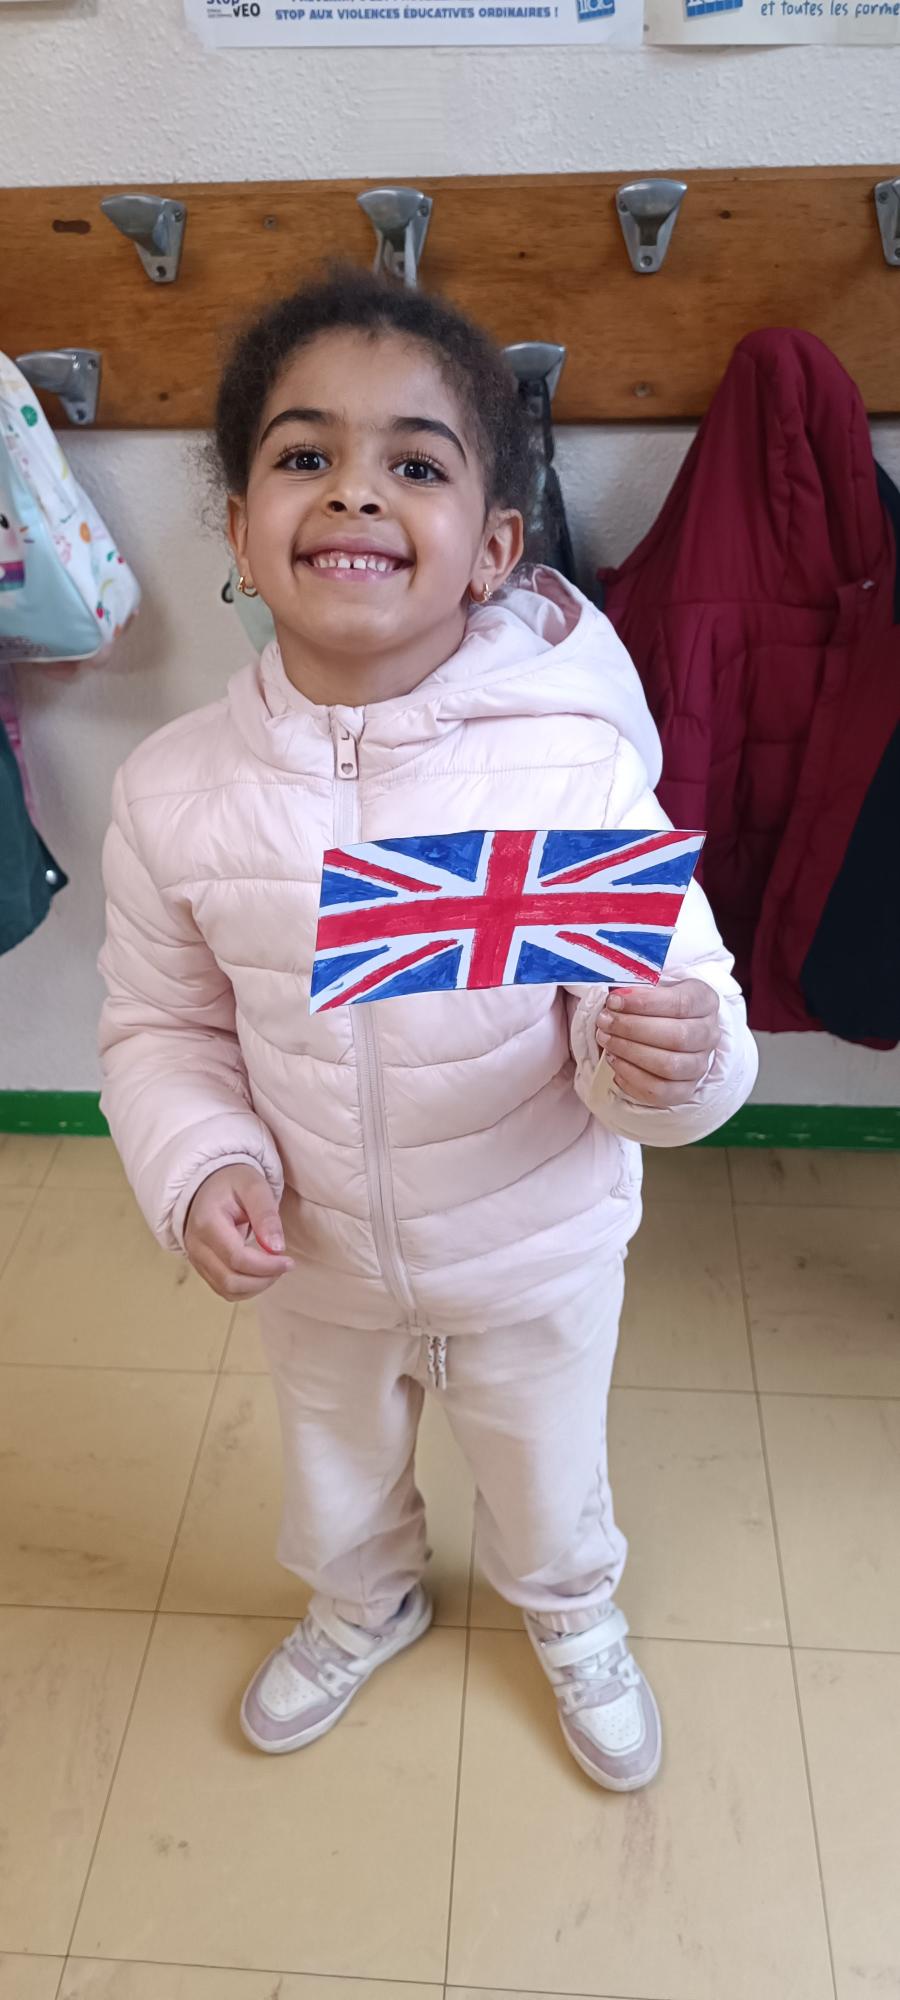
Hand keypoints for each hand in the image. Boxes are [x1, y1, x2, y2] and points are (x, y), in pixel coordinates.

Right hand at [184, 1165, 293, 1300]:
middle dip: (263, 1279)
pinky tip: (261, 1273)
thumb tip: (276, 1248)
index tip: (289, 1261)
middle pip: (230, 1279)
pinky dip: (246, 1288)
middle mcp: (196, 1245)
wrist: (209, 1184)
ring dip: (256, 1286)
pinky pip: (224, 1289)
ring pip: (227, 1290)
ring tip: (274, 1268)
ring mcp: (196, 1259)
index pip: (236, 1258)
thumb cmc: (233, 1182)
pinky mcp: (202, 1267)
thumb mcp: (253, 1186)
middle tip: (285, 1265)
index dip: (266, 1266)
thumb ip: (265, 1214)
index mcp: (207, 1223)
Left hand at [595, 979, 720, 1107]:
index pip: (681, 1003)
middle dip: (633, 1028)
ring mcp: (699, 1065)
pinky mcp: (684, 1090)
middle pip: (677, 1036)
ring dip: (630, 1052)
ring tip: (606, 1040)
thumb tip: (613, 998)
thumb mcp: (651, 986)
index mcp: (705, 1001)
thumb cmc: (654, 1004)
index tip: (614, 1000)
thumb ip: (636, 988)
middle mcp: (709, 1034)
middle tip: (604, 1021)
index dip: (645, 1003)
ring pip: (669, 1066)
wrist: (665, 1028)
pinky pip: (660, 1091)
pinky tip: (614, 1061)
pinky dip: (632, 1078)